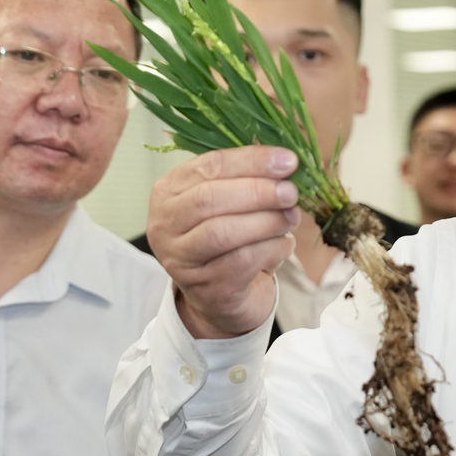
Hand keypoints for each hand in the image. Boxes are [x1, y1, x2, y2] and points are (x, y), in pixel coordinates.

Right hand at [147, 146, 300, 339]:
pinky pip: (242, 262)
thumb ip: (249, 179)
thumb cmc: (228, 238)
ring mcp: (180, 259)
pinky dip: (271, 248)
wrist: (221, 295)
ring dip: (266, 222)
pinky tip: (284, 243)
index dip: (251, 161)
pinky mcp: (204, 287)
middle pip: (209, 199)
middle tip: (291, 193)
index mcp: (168, 191)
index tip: (288, 161)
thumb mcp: (230, 203)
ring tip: (291, 218)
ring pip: (223, 232)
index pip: (209, 166)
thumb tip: (286, 162)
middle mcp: (165, 224)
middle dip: (258, 192)